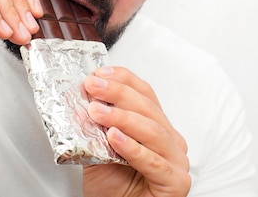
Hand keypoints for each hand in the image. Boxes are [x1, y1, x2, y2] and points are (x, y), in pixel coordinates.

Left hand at [83, 66, 190, 196]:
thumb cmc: (114, 191)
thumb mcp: (98, 153)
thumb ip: (94, 130)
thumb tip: (80, 103)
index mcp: (157, 128)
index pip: (145, 94)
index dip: (124, 80)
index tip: (100, 73)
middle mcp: (171, 141)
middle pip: (149, 108)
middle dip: (118, 94)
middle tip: (93, 86)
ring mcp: (177, 161)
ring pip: (153, 131)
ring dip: (122, 117)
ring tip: (98, 112)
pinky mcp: (176, 182)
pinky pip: (154, 161)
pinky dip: (133, 147)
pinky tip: (114, 138)